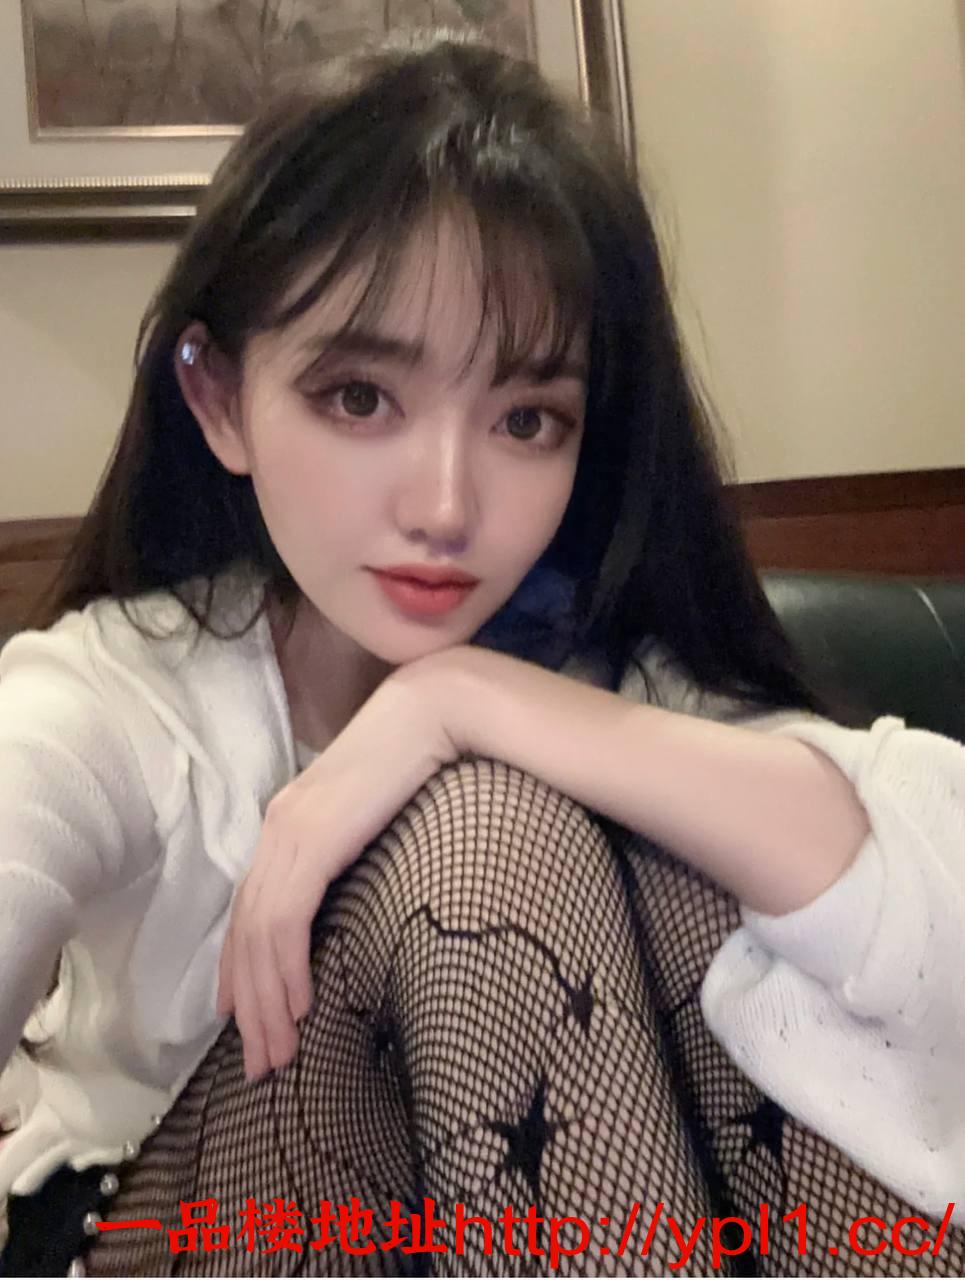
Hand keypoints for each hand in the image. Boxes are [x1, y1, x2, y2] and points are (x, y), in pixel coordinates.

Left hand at [216, 655, 461, 1081]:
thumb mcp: (379, 812)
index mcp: (291, 822)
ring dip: (267, 1002)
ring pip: (260, 936)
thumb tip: (363, 890)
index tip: (246, 1017)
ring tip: (279, 1053)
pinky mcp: (313, 840)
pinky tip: (297, 1008)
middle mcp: (278, 828)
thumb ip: (356, 845)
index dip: (243, 968)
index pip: (252, 908)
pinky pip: (286, 921)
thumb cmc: (425, 757)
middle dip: (249, 1004)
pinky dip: (285, 970)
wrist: (439, 709)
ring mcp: (291, 833)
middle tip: (263, 1061)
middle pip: (246, 931)